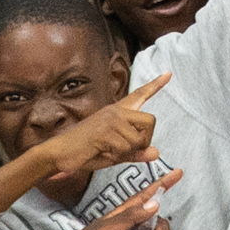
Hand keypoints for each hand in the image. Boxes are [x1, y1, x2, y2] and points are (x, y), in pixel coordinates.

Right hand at [32, 74, 172, 181]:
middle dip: (145, 140)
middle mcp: (116, 111)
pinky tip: (101, 151)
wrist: (60, 153)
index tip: (169, 73)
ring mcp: (110, 118)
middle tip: (127, 149)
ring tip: (107, 150)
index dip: (156, 85)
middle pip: (151, 121)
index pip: (140, 95)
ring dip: (127, 152)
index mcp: (118, 112)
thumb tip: (157, 153)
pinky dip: (116, 156)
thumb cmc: (87, 152)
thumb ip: (136, 153)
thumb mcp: (116, 153)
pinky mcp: (105, 130)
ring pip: (139, 139)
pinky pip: (125, 148)